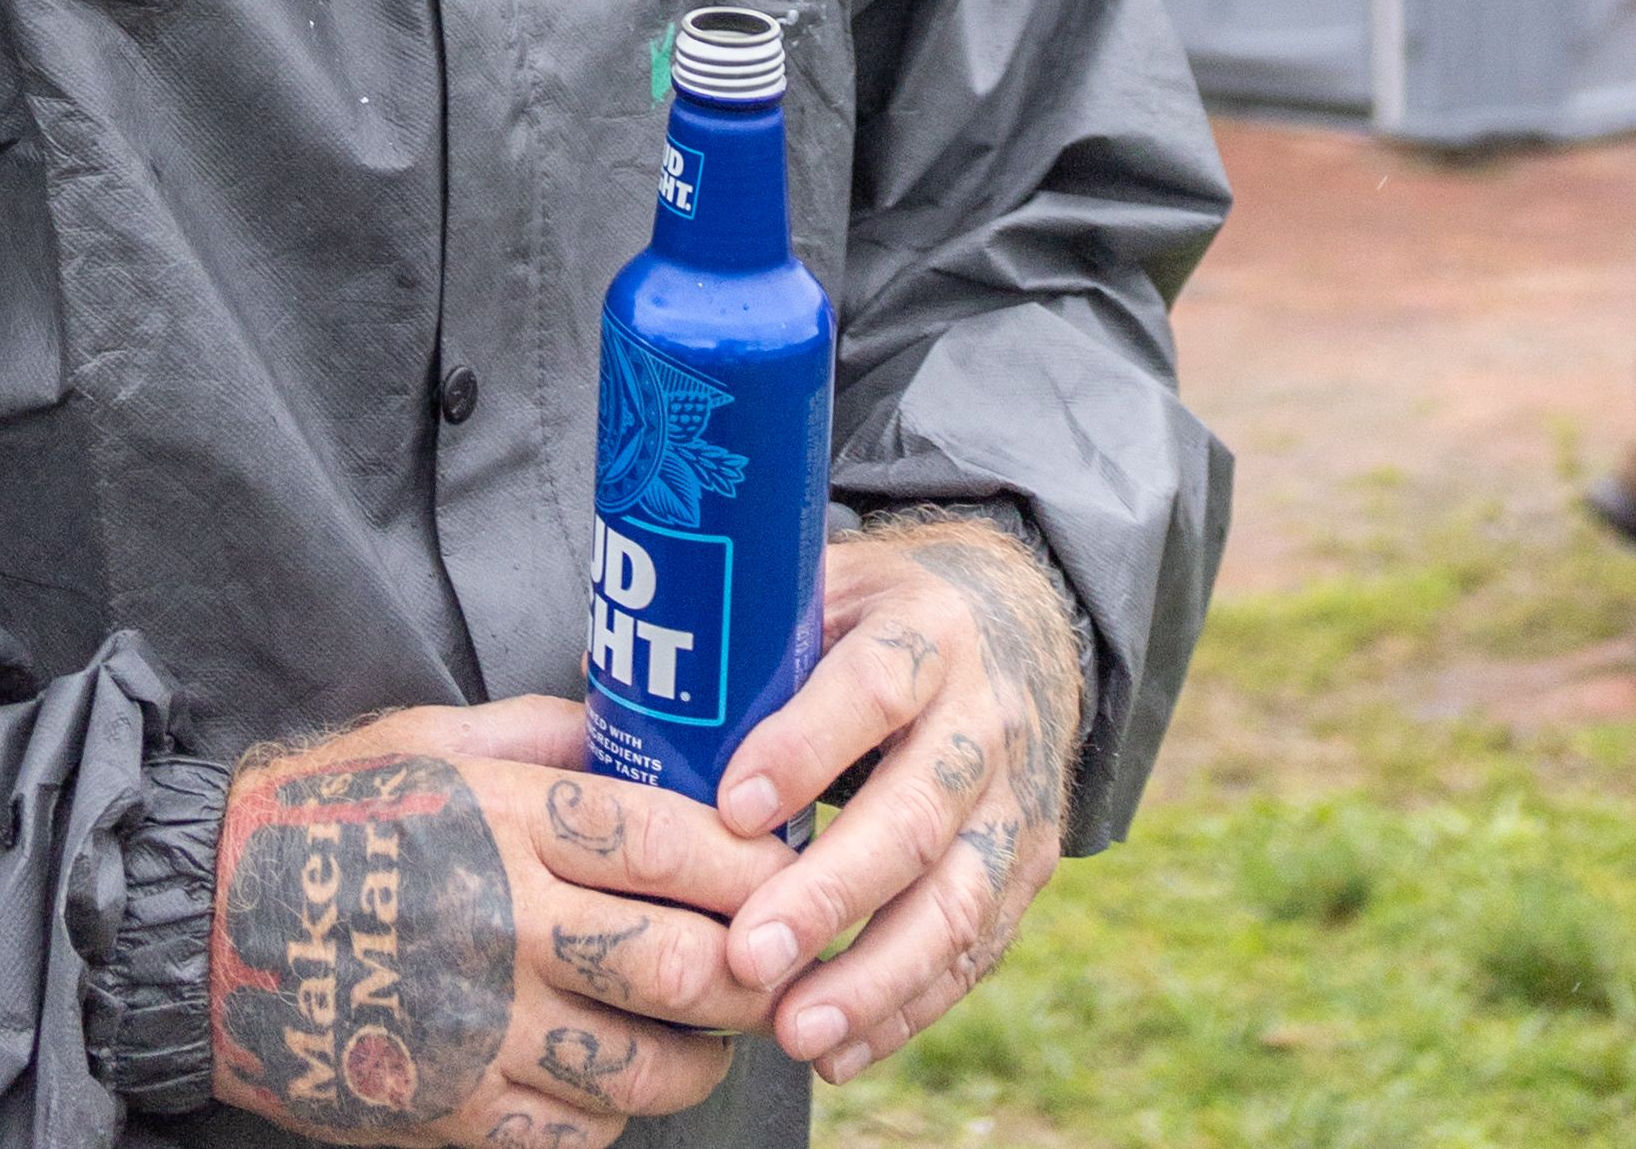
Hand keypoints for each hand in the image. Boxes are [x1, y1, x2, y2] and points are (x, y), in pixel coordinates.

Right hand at [209, 696, 784, 1143]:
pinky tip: (606, 1077)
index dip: (751, 863)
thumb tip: (648, 731)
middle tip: (772, 964)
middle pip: (688, 967)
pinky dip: (611, 1113)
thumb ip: (545, 733)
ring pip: (648, 1069)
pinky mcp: (453, 1112)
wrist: (205, 924)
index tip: (782, 870)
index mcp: (505, 816)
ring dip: (699, 1057)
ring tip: (704, 1031)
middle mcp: (504, 922)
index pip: (671, 842)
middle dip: (755, 972)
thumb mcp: (432, 735)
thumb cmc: (325, 812)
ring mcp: (480, 1029)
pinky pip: (576, 1135)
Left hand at [710, 519, 1085, 1086]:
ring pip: (956, 903)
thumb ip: (743, 636)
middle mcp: (984, 720)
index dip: (806, 749)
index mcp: (928, 631)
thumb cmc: (884, 614)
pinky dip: (905, 1010)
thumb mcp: (830, 584)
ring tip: (792, 1031)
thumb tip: (609, 684)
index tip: (731, 809)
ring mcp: (1015, 803)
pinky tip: (837, 1051)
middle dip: (829, 894)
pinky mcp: (1026, 871)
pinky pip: (973, 953)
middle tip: (747, 955)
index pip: (873, 687)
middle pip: (914, 816)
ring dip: (873, 979)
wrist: (1022, 627)